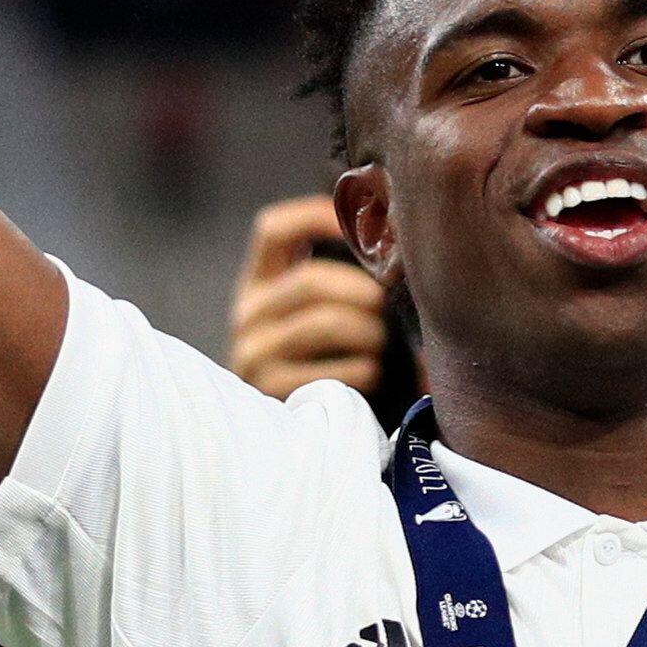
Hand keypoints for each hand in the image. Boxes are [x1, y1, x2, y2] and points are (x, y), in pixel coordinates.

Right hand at [224, 194, 389, 397]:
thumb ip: (340, 274)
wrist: (290, 428)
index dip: (317, 217)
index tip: (362, 228)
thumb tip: (398, 234)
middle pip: (309, 280)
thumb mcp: (316, 309)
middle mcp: (248, 313)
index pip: (273, 229)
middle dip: (363, 291)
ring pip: (322, 323)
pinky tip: (374, 375)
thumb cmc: (322, 356)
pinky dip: (365, 370)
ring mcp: (253, 353)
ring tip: (384, 344)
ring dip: (370, 333)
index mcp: (260, 282)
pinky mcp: (270, 391)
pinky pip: (331, 372)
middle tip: (390, 304)